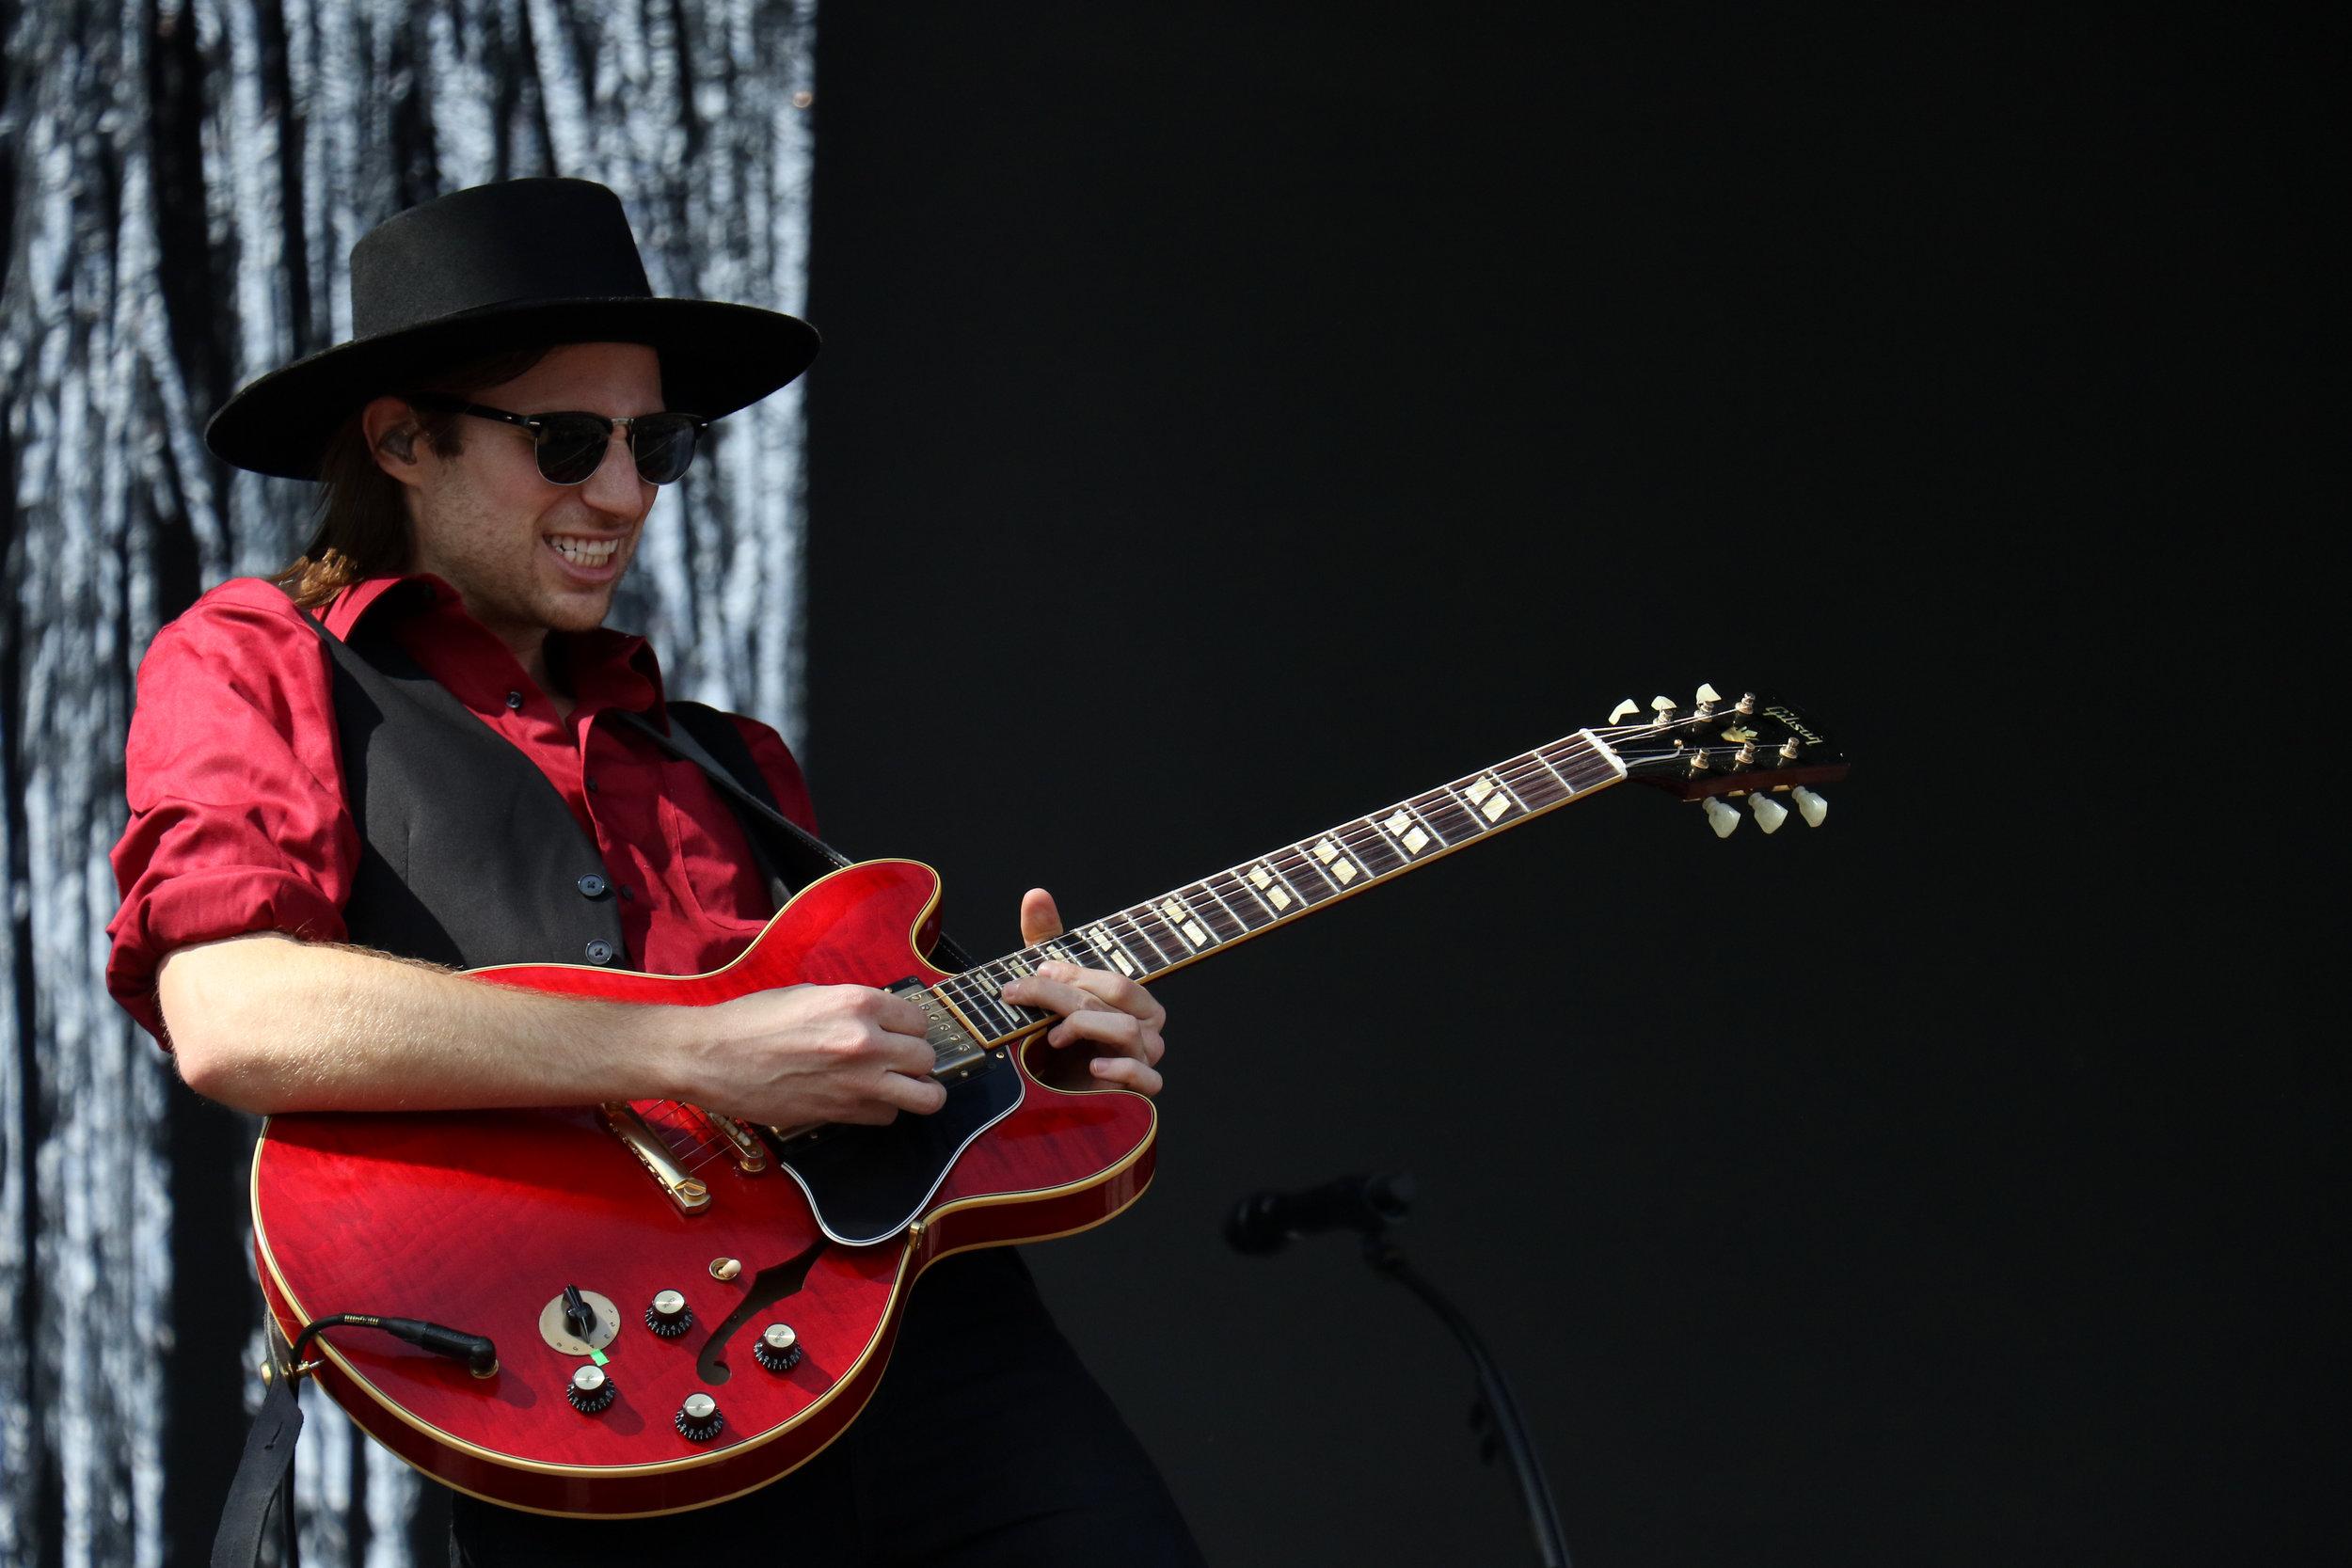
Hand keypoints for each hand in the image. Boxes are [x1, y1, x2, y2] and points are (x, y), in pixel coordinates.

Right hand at [687, 984, 944, 1126]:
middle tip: (899, 1060)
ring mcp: (858, 1082)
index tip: (900, 1033)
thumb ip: (853, 1007)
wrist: (712, 1057)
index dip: (909, 1028)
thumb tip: (881, 1020)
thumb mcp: (810, 995)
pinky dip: (882, 1111)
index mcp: (858, 1003)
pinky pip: (888, 1117)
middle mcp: (866, 1042)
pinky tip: (864, 1100)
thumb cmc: (752, 1022)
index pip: (919, 1020)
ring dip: (918, 1091)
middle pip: (927, 1057)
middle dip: (916, 1059)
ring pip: (925, 1096)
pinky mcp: (842, 1113)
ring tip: (906, 1088)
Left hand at [998, 888, 1168, 1096]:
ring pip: (1127, 1030)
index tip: (1034, 974)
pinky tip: (1090, 1067)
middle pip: (1115, 996)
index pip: (1112, 978)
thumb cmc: (1058, 1042)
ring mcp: (1145, 1059)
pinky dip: (1118, 1069)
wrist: (1054, 1102)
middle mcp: (1147, 1027)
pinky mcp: (1138, 1093)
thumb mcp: (1049, 987)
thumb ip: (1047, 940)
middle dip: (1063, 993)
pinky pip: (1145, 1078)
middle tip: (1021, 995)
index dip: (1071, 973)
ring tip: (1050, 1037)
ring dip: (1081, 1025)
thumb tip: (1036, 894)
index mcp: (1135, 1002)